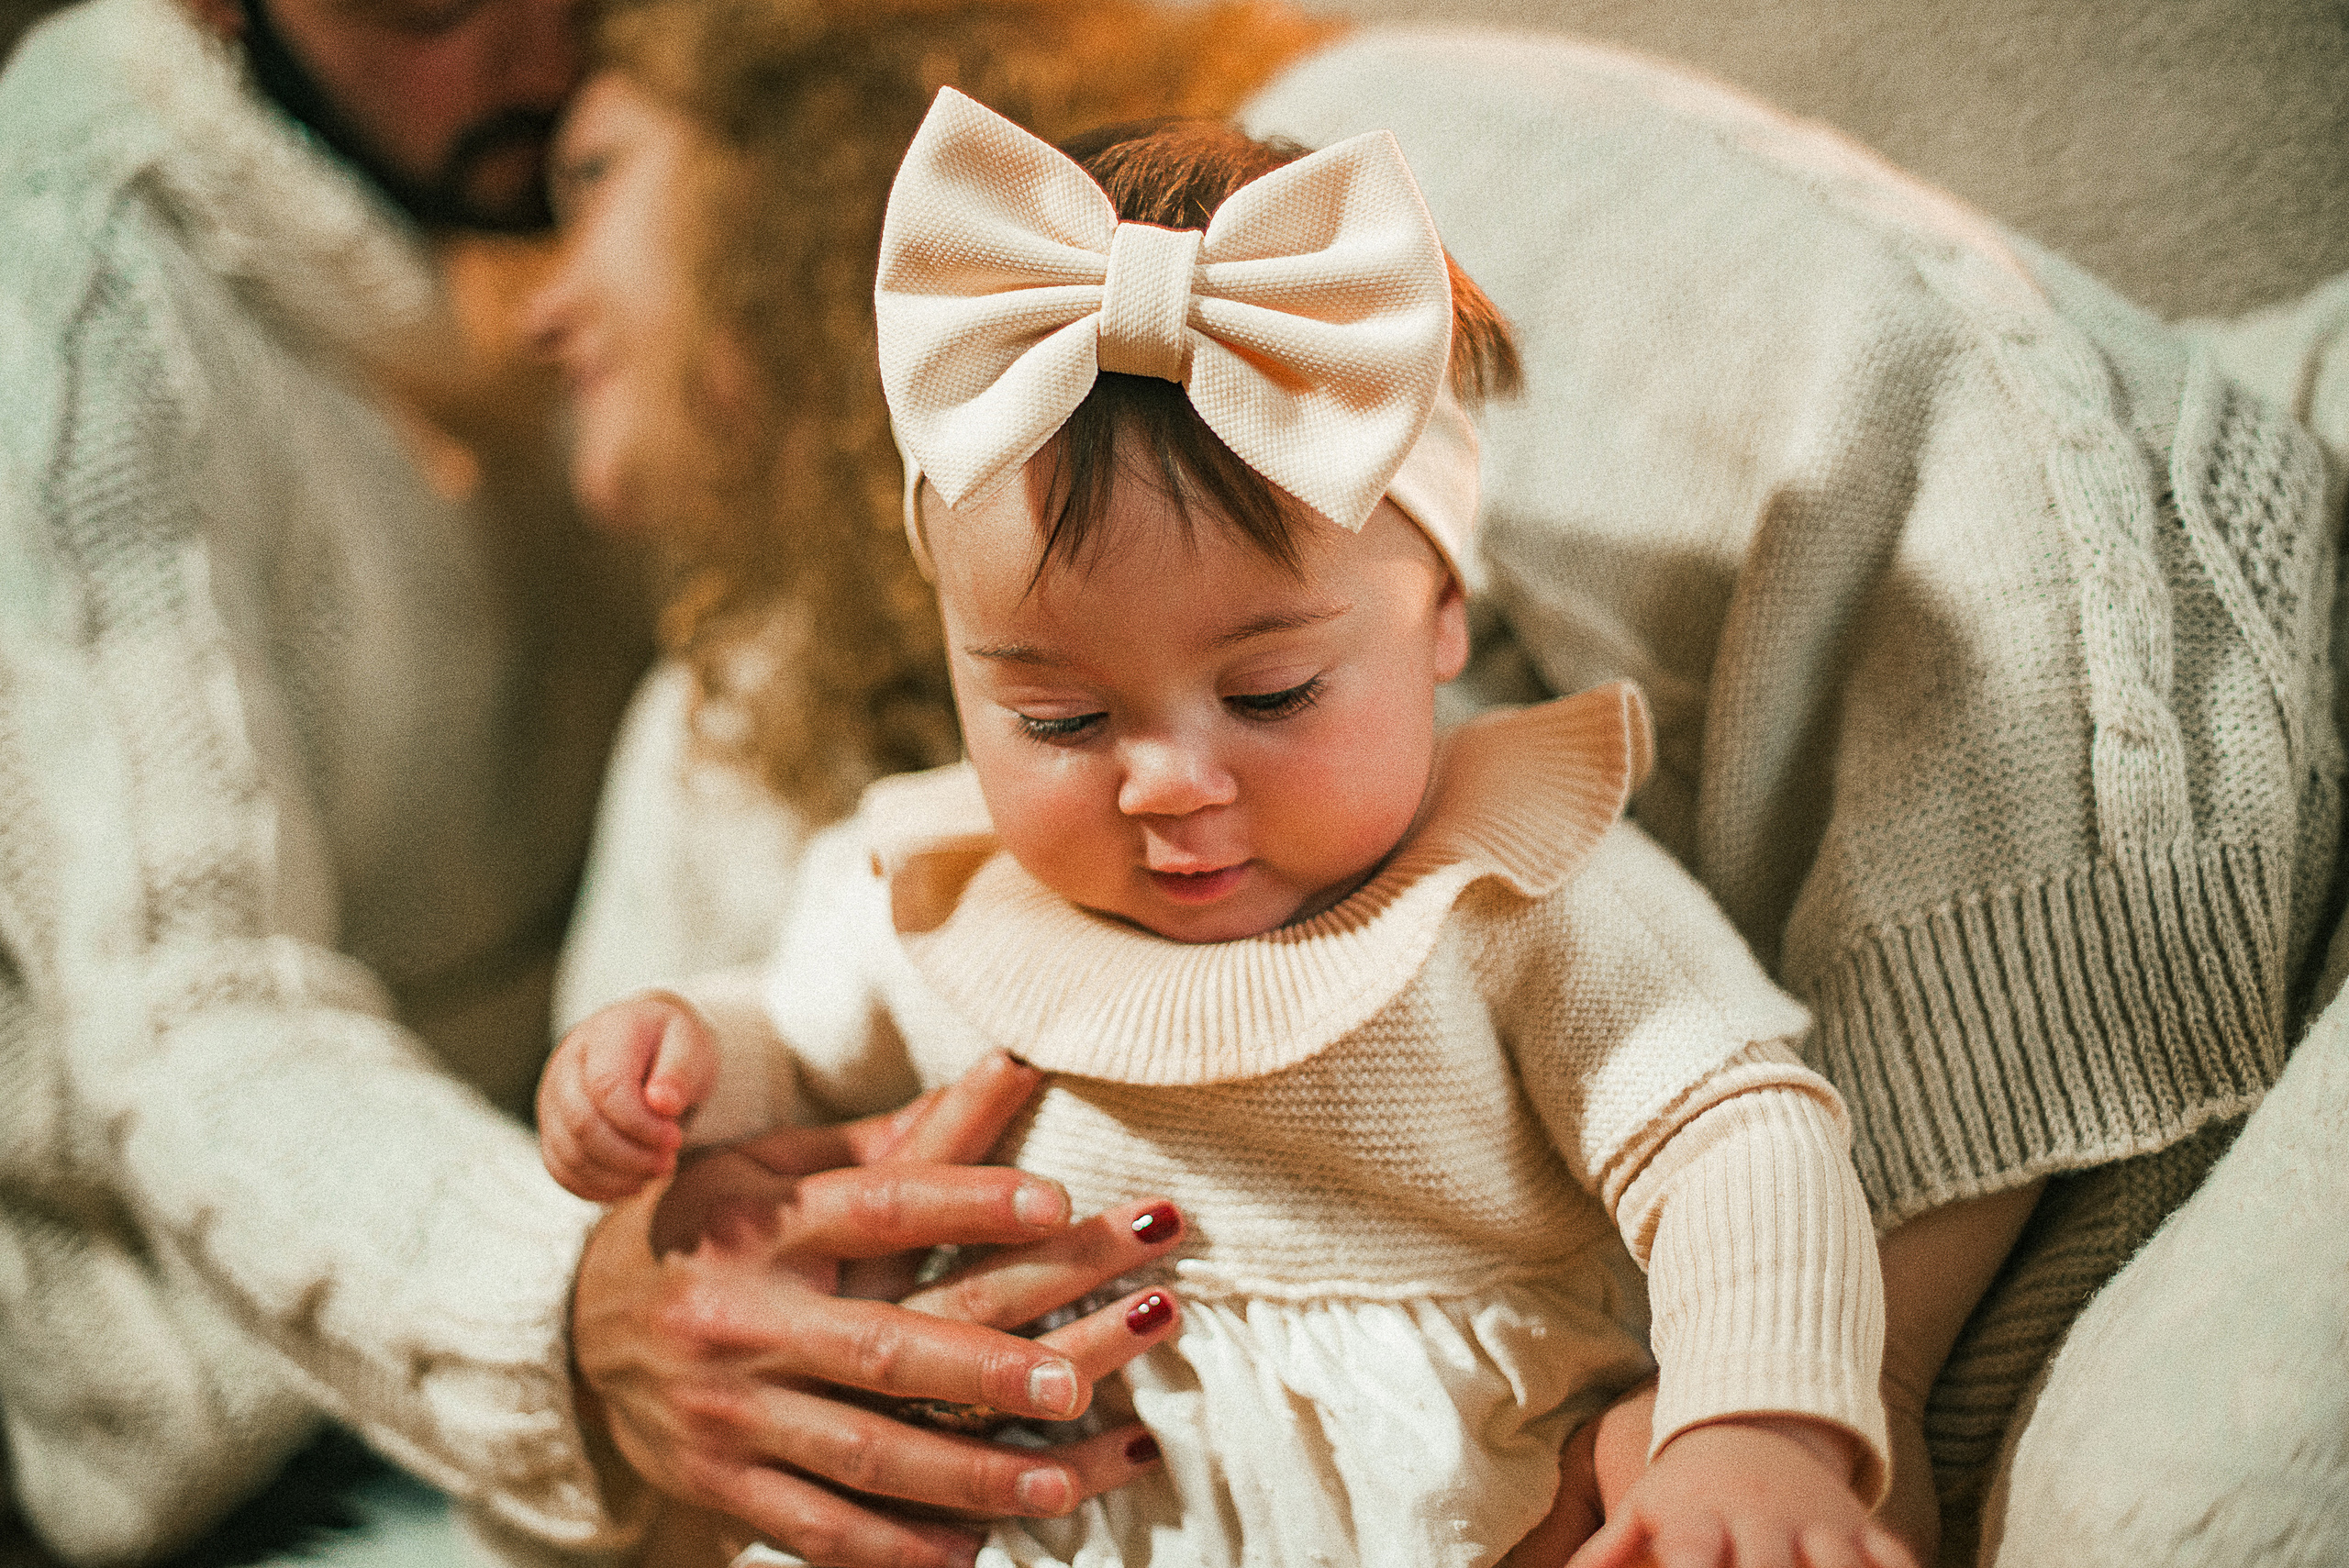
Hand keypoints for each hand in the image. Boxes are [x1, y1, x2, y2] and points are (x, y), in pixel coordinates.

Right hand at [539, 992, 717, 1200]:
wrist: (652, 1045)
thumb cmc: (672, 1046)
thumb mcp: (690, 1045)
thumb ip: (679, 1071)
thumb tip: (662, 1103)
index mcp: (606, 1035)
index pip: (606, 1087)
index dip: (640, 1124)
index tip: (674, 1139)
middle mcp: (568, 1063)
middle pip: (581, 1123)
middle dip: (628, 1155)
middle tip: (666, 1163)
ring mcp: (553, 1096)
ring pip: (568, 1151)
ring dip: (615, 1174)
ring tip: (653, 1172)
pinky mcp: (552, 1125)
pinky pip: (560, 1167)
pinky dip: (594, 1185)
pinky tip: (628, 1184)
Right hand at [571, 1051, 1185, 1567]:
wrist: (568, 1327)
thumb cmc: (705, 1228)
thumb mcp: (771, 1165)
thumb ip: (890, 1139)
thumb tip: (1008, 1071)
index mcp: (762, 1222)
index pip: (879, 1207)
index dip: (968, 1201)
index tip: (1057, 1203)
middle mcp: (745, 1318)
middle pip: (882, 1347)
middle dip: (982, 1370)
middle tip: (1071, 1383)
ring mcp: (730, 1412)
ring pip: (863, 1454)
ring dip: (965, 1477)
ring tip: (1056, 1487)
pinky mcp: (721, 1484)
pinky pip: (816, 1529)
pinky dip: (893, 1549)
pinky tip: (968, 1552)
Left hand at [1569, 1417, 1913, 1567]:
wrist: (1753, 1419)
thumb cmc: (1686, 1484)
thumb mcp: (1645, 1507)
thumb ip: (1609, 1549)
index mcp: (1700, 1522)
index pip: (1692, 1556)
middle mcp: (1758, 1522)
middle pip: (1769, 1566)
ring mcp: (1813, 1523)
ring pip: (1836, 1561)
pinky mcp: (1856, 1526)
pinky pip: (1889, 1555)